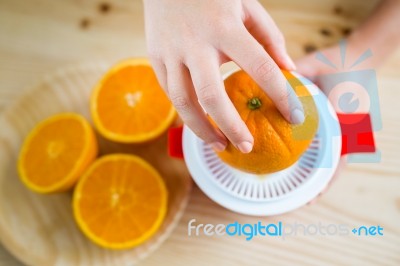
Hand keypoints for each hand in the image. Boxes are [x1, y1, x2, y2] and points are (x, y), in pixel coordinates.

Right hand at [143, 0, 303, 152]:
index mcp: (225, 27)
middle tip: (248, 146)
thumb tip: (289, 70)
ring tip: (220, 145)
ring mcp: (170, 52)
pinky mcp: (154, 57)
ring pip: (182, 102)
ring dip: (201, 129)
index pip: (260, 67)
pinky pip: (170, 92)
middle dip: (231, 127)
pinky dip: (186, 111)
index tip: (294, 117)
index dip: (281, 95)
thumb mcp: (247, 6)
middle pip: (211, 96)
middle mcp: (195, 43)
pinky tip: (200, 121)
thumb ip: (270, 37)